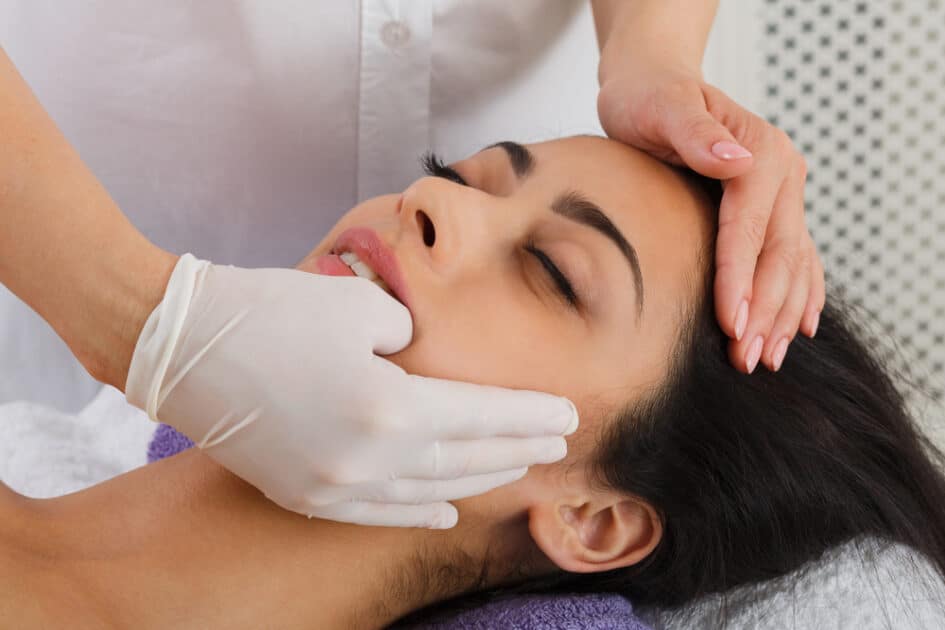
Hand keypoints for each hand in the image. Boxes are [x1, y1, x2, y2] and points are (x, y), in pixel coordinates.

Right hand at [126, 254, 577, 527]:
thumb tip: (420, 360)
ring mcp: (334, 485)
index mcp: (389, 408)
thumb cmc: (270, 310)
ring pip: (427, 490)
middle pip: (464, 460)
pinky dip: (418, 509)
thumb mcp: (359, 307)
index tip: (570, 415)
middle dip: (516, 450)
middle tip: (557, 443)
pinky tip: (445, 509)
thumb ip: (411, 340)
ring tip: (517, 470)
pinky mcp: (304, 493)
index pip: (481, 417)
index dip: (529, 417)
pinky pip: (377, 511)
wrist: (180, 343)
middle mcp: (368, 460)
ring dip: (477, 480)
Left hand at [597, 63, 824, 373]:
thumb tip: (735, 161)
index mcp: (760, 153)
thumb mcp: (662, 108)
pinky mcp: (772, 209)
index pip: (751, 229)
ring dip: (784, 315)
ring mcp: (783, 193)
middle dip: (765, 312)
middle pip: (780, 254)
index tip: (731, 325)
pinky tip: (798, 330)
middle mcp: (782, 173)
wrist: (654, 85)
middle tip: (748, 360)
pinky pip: (796, 258)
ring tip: (768, 360)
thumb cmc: (648, 99)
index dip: (740, 279)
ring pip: (795, 263)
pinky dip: (799, 296)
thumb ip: (695, 133)